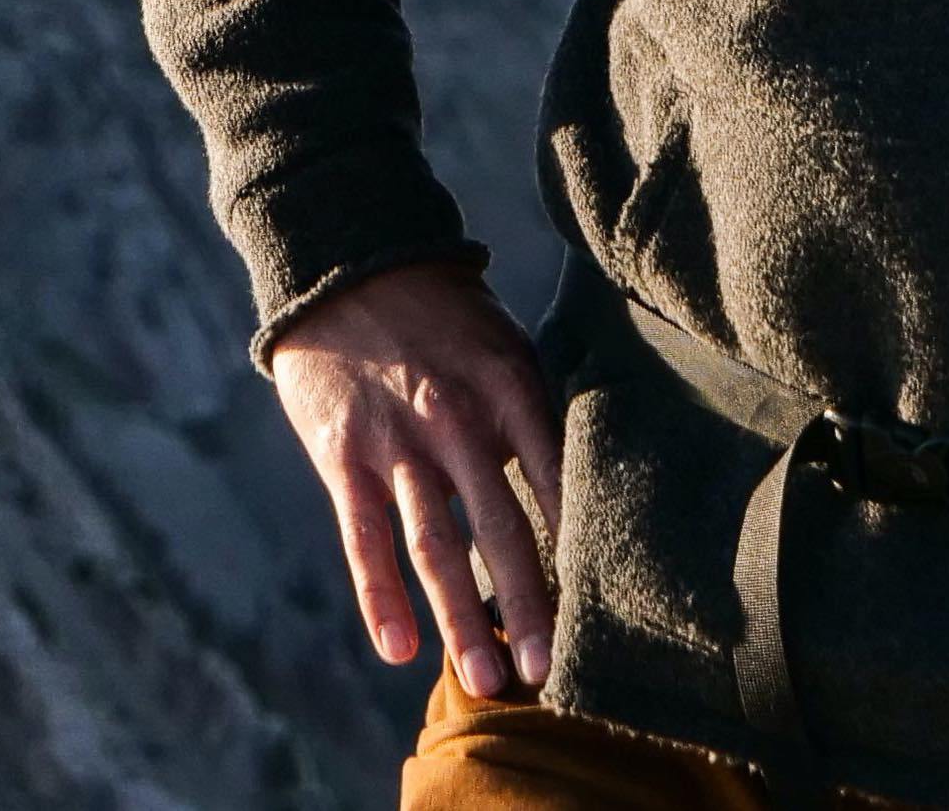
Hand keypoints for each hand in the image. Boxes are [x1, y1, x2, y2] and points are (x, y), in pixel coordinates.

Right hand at [269, 258, 564, 698]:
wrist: (352, 268)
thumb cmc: (445, 317)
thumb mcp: (505, 346)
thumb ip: (531, 414)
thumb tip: (573, 483)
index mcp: (511, 388)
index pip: (556, 478)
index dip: (578, 543)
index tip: (602, 604)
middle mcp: (459, 419)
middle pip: (501, 527)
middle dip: (528, 603)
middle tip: (551, 671)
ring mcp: (400, 442)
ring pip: (436, 546)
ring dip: (462, 618)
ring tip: (488, 679)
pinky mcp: (345, 457)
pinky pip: (366, 539)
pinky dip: (381, 599)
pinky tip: (401, 649)